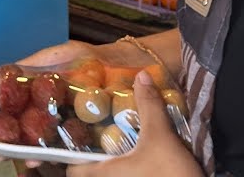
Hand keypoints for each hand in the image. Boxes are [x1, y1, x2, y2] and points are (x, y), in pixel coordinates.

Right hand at [0, 41, 105, 169]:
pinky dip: (47, 156)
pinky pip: (63, 151)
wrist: (123, 65)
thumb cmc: (88, 58)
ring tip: (6, 156)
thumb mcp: (52, 58)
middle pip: (19, 132)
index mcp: (38, 94)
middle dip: (1, 142)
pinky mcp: (83, 138)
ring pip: (37, 144)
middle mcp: (48, 113)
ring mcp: (65, 127)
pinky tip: (36, 158)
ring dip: (19, 152)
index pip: (8, 107)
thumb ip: (22, 68)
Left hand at [66, 71, 201, 176]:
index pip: (73, 169)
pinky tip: (142, 163)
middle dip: (96, 159)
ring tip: (124, 149)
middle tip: (104, 140)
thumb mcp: (160, 136)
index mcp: (104, 174)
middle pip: (92, 173)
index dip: (74, 156)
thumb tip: (141, 75)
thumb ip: (149, 106)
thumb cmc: (170, 173)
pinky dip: (130, 172)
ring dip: (115, 166)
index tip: (81, 140)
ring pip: (112, 175)